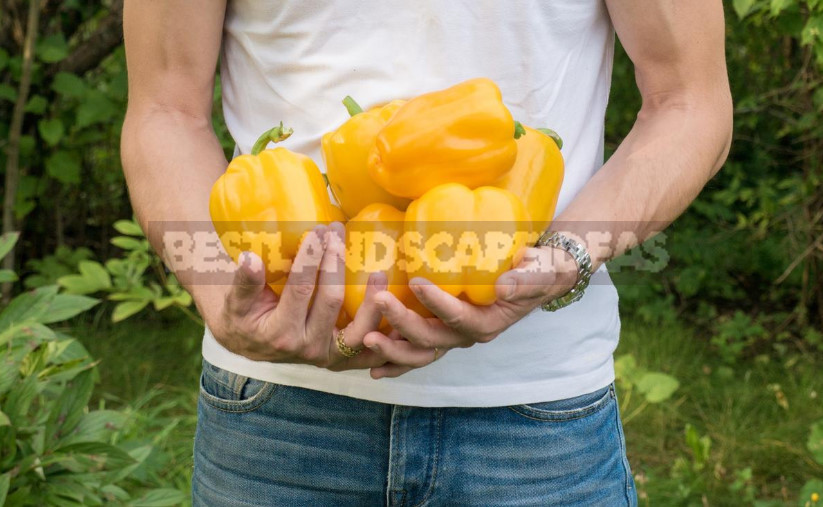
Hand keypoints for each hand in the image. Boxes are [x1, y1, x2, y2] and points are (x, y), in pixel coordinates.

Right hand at [208, 223, 391, 370]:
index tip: (317, 230)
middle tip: (339, 232)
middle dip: (336, 262)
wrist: (250, 343)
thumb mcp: (235, 301)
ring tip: (378, 271)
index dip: (310, 258)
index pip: (300, 289)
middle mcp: (308, 349)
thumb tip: (250, 258)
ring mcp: (330, 358)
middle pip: (332, 302)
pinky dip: (388, 335)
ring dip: (372, 301)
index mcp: (280, 334)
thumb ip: (243, 281)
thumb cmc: (243, 315)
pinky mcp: (345, 359)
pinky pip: (372, 351)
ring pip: (361, 330)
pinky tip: (399, 310)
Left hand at [362, 245, 578, 377]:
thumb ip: (524, 278)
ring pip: (419, 352)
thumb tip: (503, 285)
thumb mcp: (538, 271)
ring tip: (367, 337)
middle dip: (402, 323)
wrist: (537, 278)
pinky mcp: (441, 331)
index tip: (417, 281)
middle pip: (431, 339)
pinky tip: (372, 363)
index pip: (459, 317)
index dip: (437, 302)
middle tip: (378, 300)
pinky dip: (394, 360)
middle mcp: (467, 335)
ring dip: (392, 348)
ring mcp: (452, 337)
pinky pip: (415, 352)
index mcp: (488, 323)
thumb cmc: (538, 270)